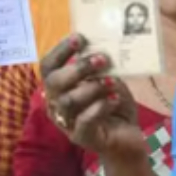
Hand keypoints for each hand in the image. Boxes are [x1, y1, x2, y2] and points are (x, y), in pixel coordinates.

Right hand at [41, 34, 143, 158]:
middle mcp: (56, 103)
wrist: (127, 137)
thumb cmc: (113, 104)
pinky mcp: (80, 137)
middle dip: (77, 68)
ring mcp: (66, 122)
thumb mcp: (108, 79)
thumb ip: (100, 66)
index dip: (60, 50)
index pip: (48, 66)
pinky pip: (84, 120)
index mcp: (58, 86)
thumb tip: (100, 45)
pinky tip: (115, 99)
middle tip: (102, 59)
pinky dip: (100, 106)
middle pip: (54, 83)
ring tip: (112, 82)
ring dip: (92, 87)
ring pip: (68, 101)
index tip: (79, 38)